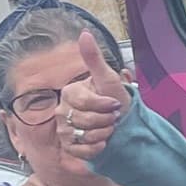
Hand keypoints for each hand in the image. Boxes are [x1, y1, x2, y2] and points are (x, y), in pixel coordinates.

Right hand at [57, 31, 129, 164]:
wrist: (123, 125)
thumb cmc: (116, 99)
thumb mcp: (108, 78)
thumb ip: (93, 58)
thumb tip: (84, 33)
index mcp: (69, 93)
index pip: (83, 102)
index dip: (103, 104)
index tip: (114, 104)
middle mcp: (62, 111)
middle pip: (83, 120)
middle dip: (106, 120)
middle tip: (114, 117)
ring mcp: (63, 130)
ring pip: (83, 136)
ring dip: (103, 133)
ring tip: (110, 128)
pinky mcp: (69, 147)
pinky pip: (80, 151)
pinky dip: (96, 148)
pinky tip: (104, 142)